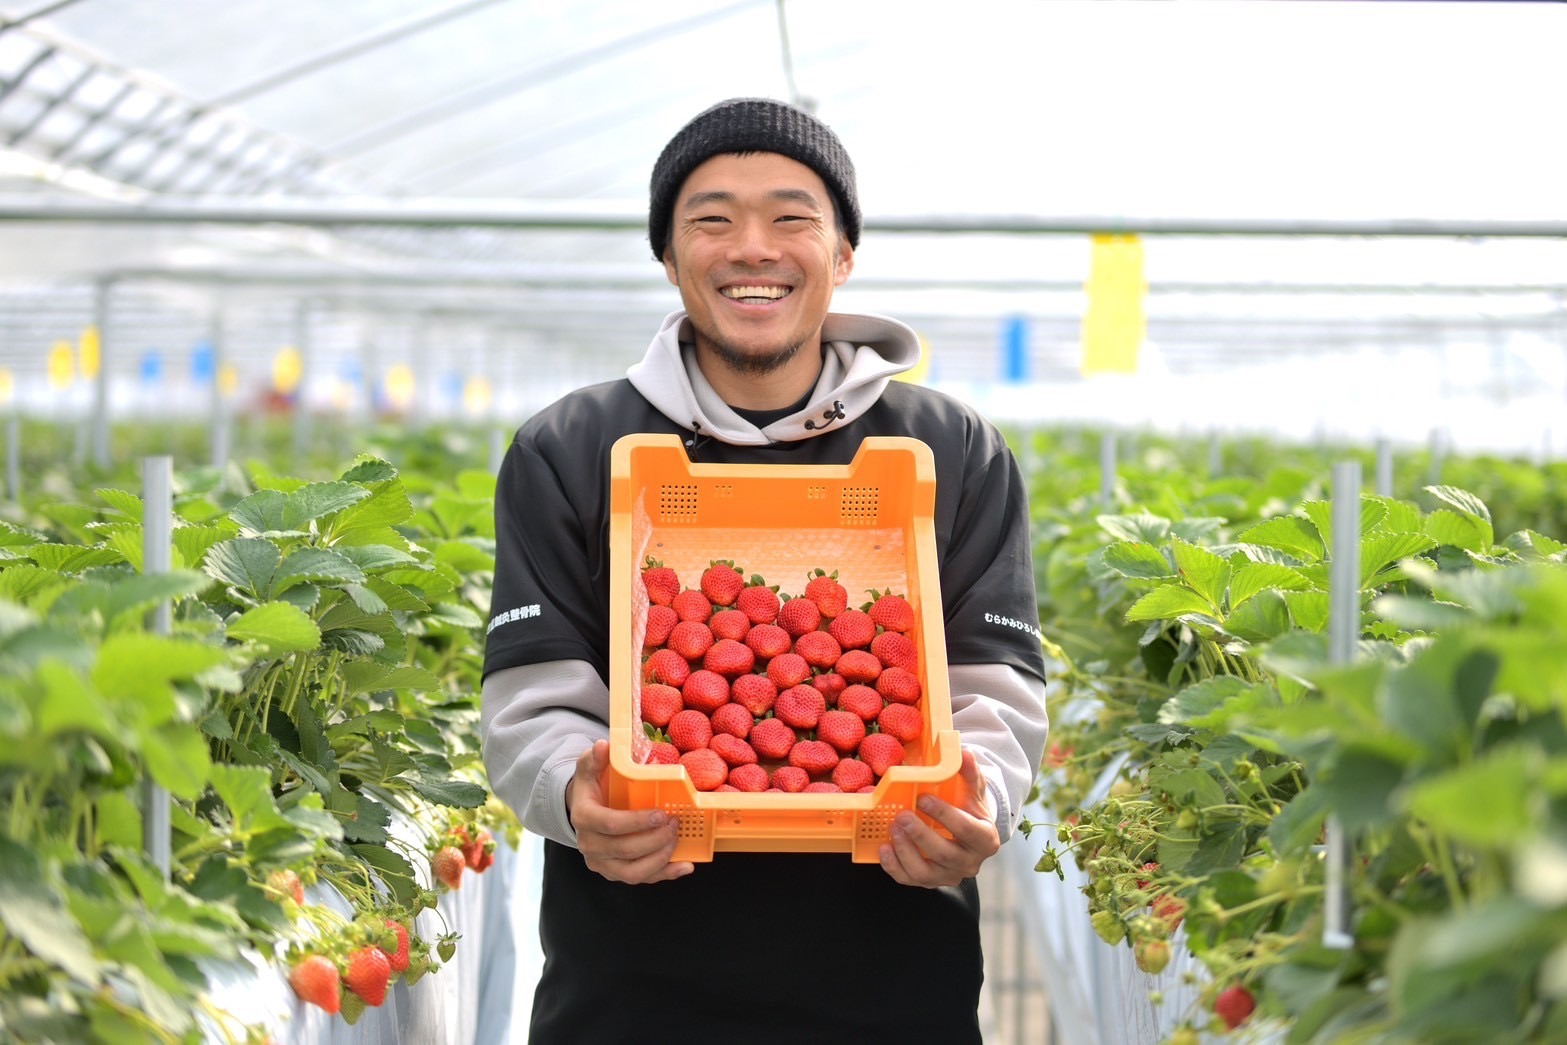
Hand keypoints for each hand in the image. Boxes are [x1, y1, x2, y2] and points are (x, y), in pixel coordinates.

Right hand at [567, 739, 693, 883]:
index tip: (660, 813)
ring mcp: (602, 863)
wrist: (584, 811)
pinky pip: (641, 879)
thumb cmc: (592, 787)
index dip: (636, 822)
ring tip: (677, 838)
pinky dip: (665, 874)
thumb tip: (603, 746)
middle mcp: (589, 845)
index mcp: (583, 818)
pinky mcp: (615, 873)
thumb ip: (595, 758)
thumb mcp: (589, 768)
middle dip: (654, 839)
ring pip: (633, 872)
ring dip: (660, 857)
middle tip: (675, 822)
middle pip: (625, 850)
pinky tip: (684, 866)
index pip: (609, 825)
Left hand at [878, 748, 999, 887]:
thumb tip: (963, 753)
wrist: (968, 835)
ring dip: (906, 852)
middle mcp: (970, 863)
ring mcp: (948, 876)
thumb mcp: (974, 790)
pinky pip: (909, 880)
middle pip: (946, 854)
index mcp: (986, 839)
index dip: (945, 815)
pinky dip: (894, 867)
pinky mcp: (930, 882)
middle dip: (921, 835)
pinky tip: (884, 849)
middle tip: (902, 816)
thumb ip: (970, 773)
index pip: (968, 830)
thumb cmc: (969, 809)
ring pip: (926, 872)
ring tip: (892, 829)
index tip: (923, 798)